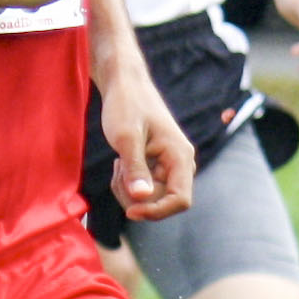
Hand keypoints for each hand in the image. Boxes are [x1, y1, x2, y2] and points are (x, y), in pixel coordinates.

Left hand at [101, 74, 196, 222]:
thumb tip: (142, 198)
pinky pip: (144, 189)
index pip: (180, 200)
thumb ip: (135, 168)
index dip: (157, 212)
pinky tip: (120, 162)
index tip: (130, 212)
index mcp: (180, 156)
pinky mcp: (157, 167)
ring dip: (128, 189)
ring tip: (118, 163)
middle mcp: (180, 163)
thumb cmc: (126, 105)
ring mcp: (169, 166)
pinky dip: (127, 183)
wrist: (125, 85)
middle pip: (162, 202)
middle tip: (117, 170)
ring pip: (150, 198)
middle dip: (135, 196)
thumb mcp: (126, 137)